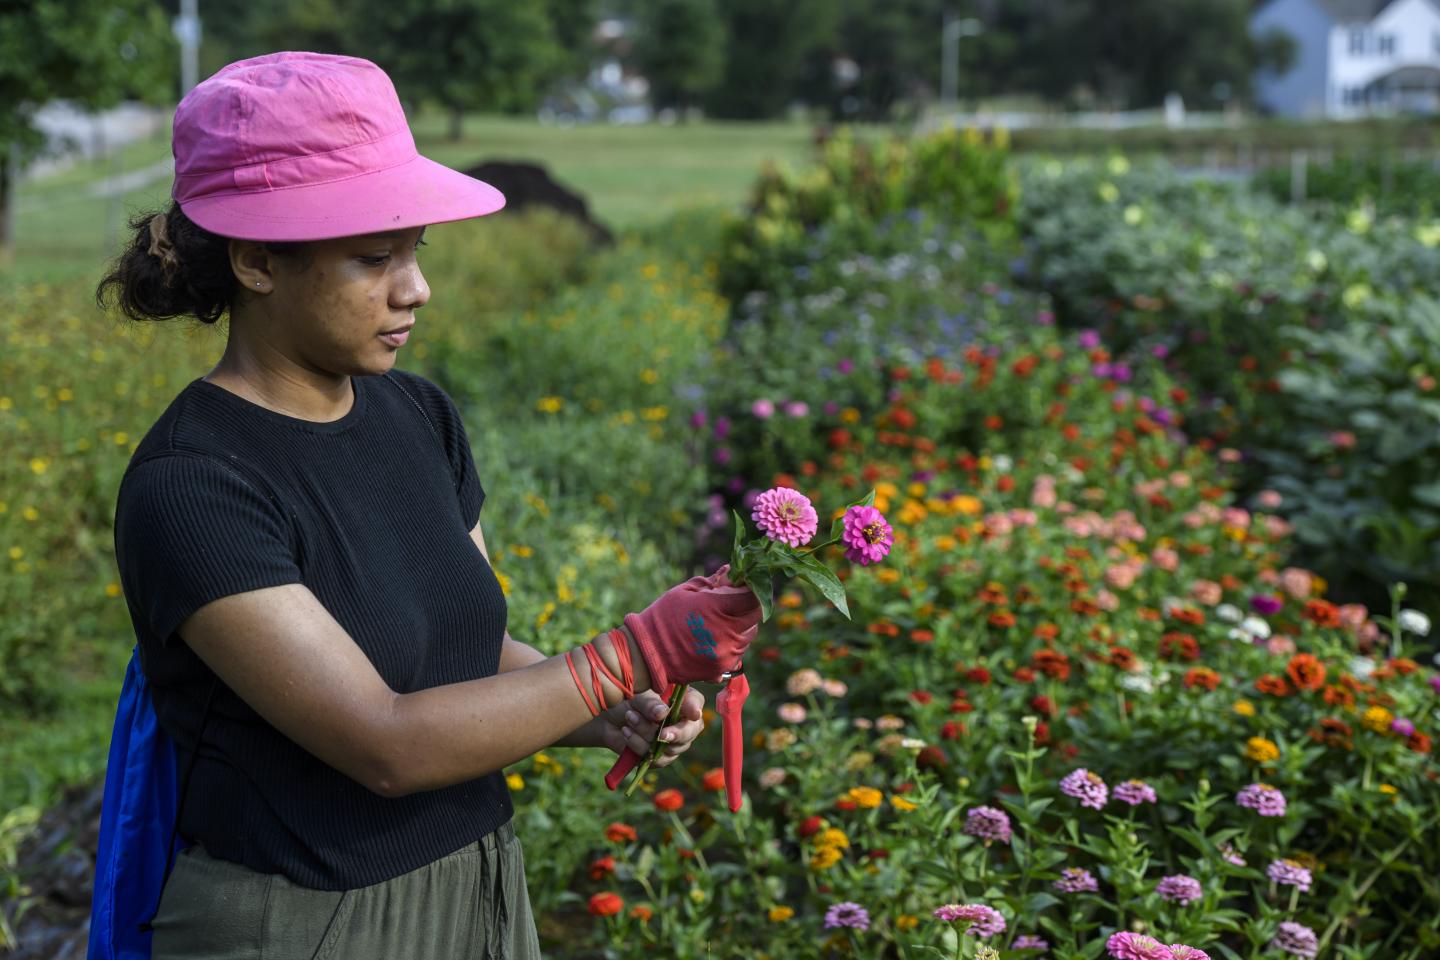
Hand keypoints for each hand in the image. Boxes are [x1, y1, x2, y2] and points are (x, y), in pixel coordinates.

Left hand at [599, 687, 705, 767]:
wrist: (606, 718)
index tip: (693, 713)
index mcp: (680, 699)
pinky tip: (626, 732)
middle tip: (662, 733)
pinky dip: (638, 745)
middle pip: (691, 731)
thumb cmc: (625, 699)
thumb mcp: (636, 695)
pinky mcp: (658, 757)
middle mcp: (681, 721)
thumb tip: (662, 714)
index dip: (695, 708)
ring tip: (629, 717)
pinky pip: (655, 758)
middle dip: (678, 733)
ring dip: (648, 733)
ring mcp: (672, 742)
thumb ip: (650, 703)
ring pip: (671, 747)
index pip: (695, 703)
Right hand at [623, 564, 762, 691]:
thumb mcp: (684, 592)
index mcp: (718, 609)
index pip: (753, 598)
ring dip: (739, 628)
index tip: (745, 588)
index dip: (752, 591)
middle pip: (754, 618)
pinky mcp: (721, 669)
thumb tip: (730, 571)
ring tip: (718, 625)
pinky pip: (736, 655)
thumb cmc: (662, 617)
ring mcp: (726, 654)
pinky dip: (730, 647)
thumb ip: (711, 582)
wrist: (646, 654)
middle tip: (732, 605)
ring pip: (747, 638)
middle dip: (747, 609)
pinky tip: (712, 641)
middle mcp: (727, 633)